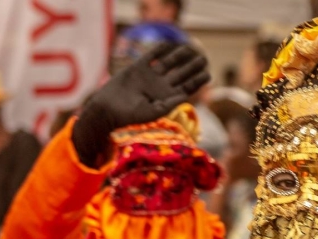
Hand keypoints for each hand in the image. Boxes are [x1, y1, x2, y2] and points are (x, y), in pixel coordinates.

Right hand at [73, 44, 209, 165]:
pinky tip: (169, 44)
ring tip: (189, 48)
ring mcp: (149, 76)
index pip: (186, 88)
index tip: (208, 74)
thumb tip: (186, 95)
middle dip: (192, 67)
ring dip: (179, 56)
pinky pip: (151, 56)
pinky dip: (159, 50)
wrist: (109, 109)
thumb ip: (170, 104)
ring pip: (168, 63)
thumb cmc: (131, 115)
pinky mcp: (138, 68)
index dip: (197, 81)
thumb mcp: (153, 112)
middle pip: (180, 74)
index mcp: (166, 98)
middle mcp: (160, 87)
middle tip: (203, 58)